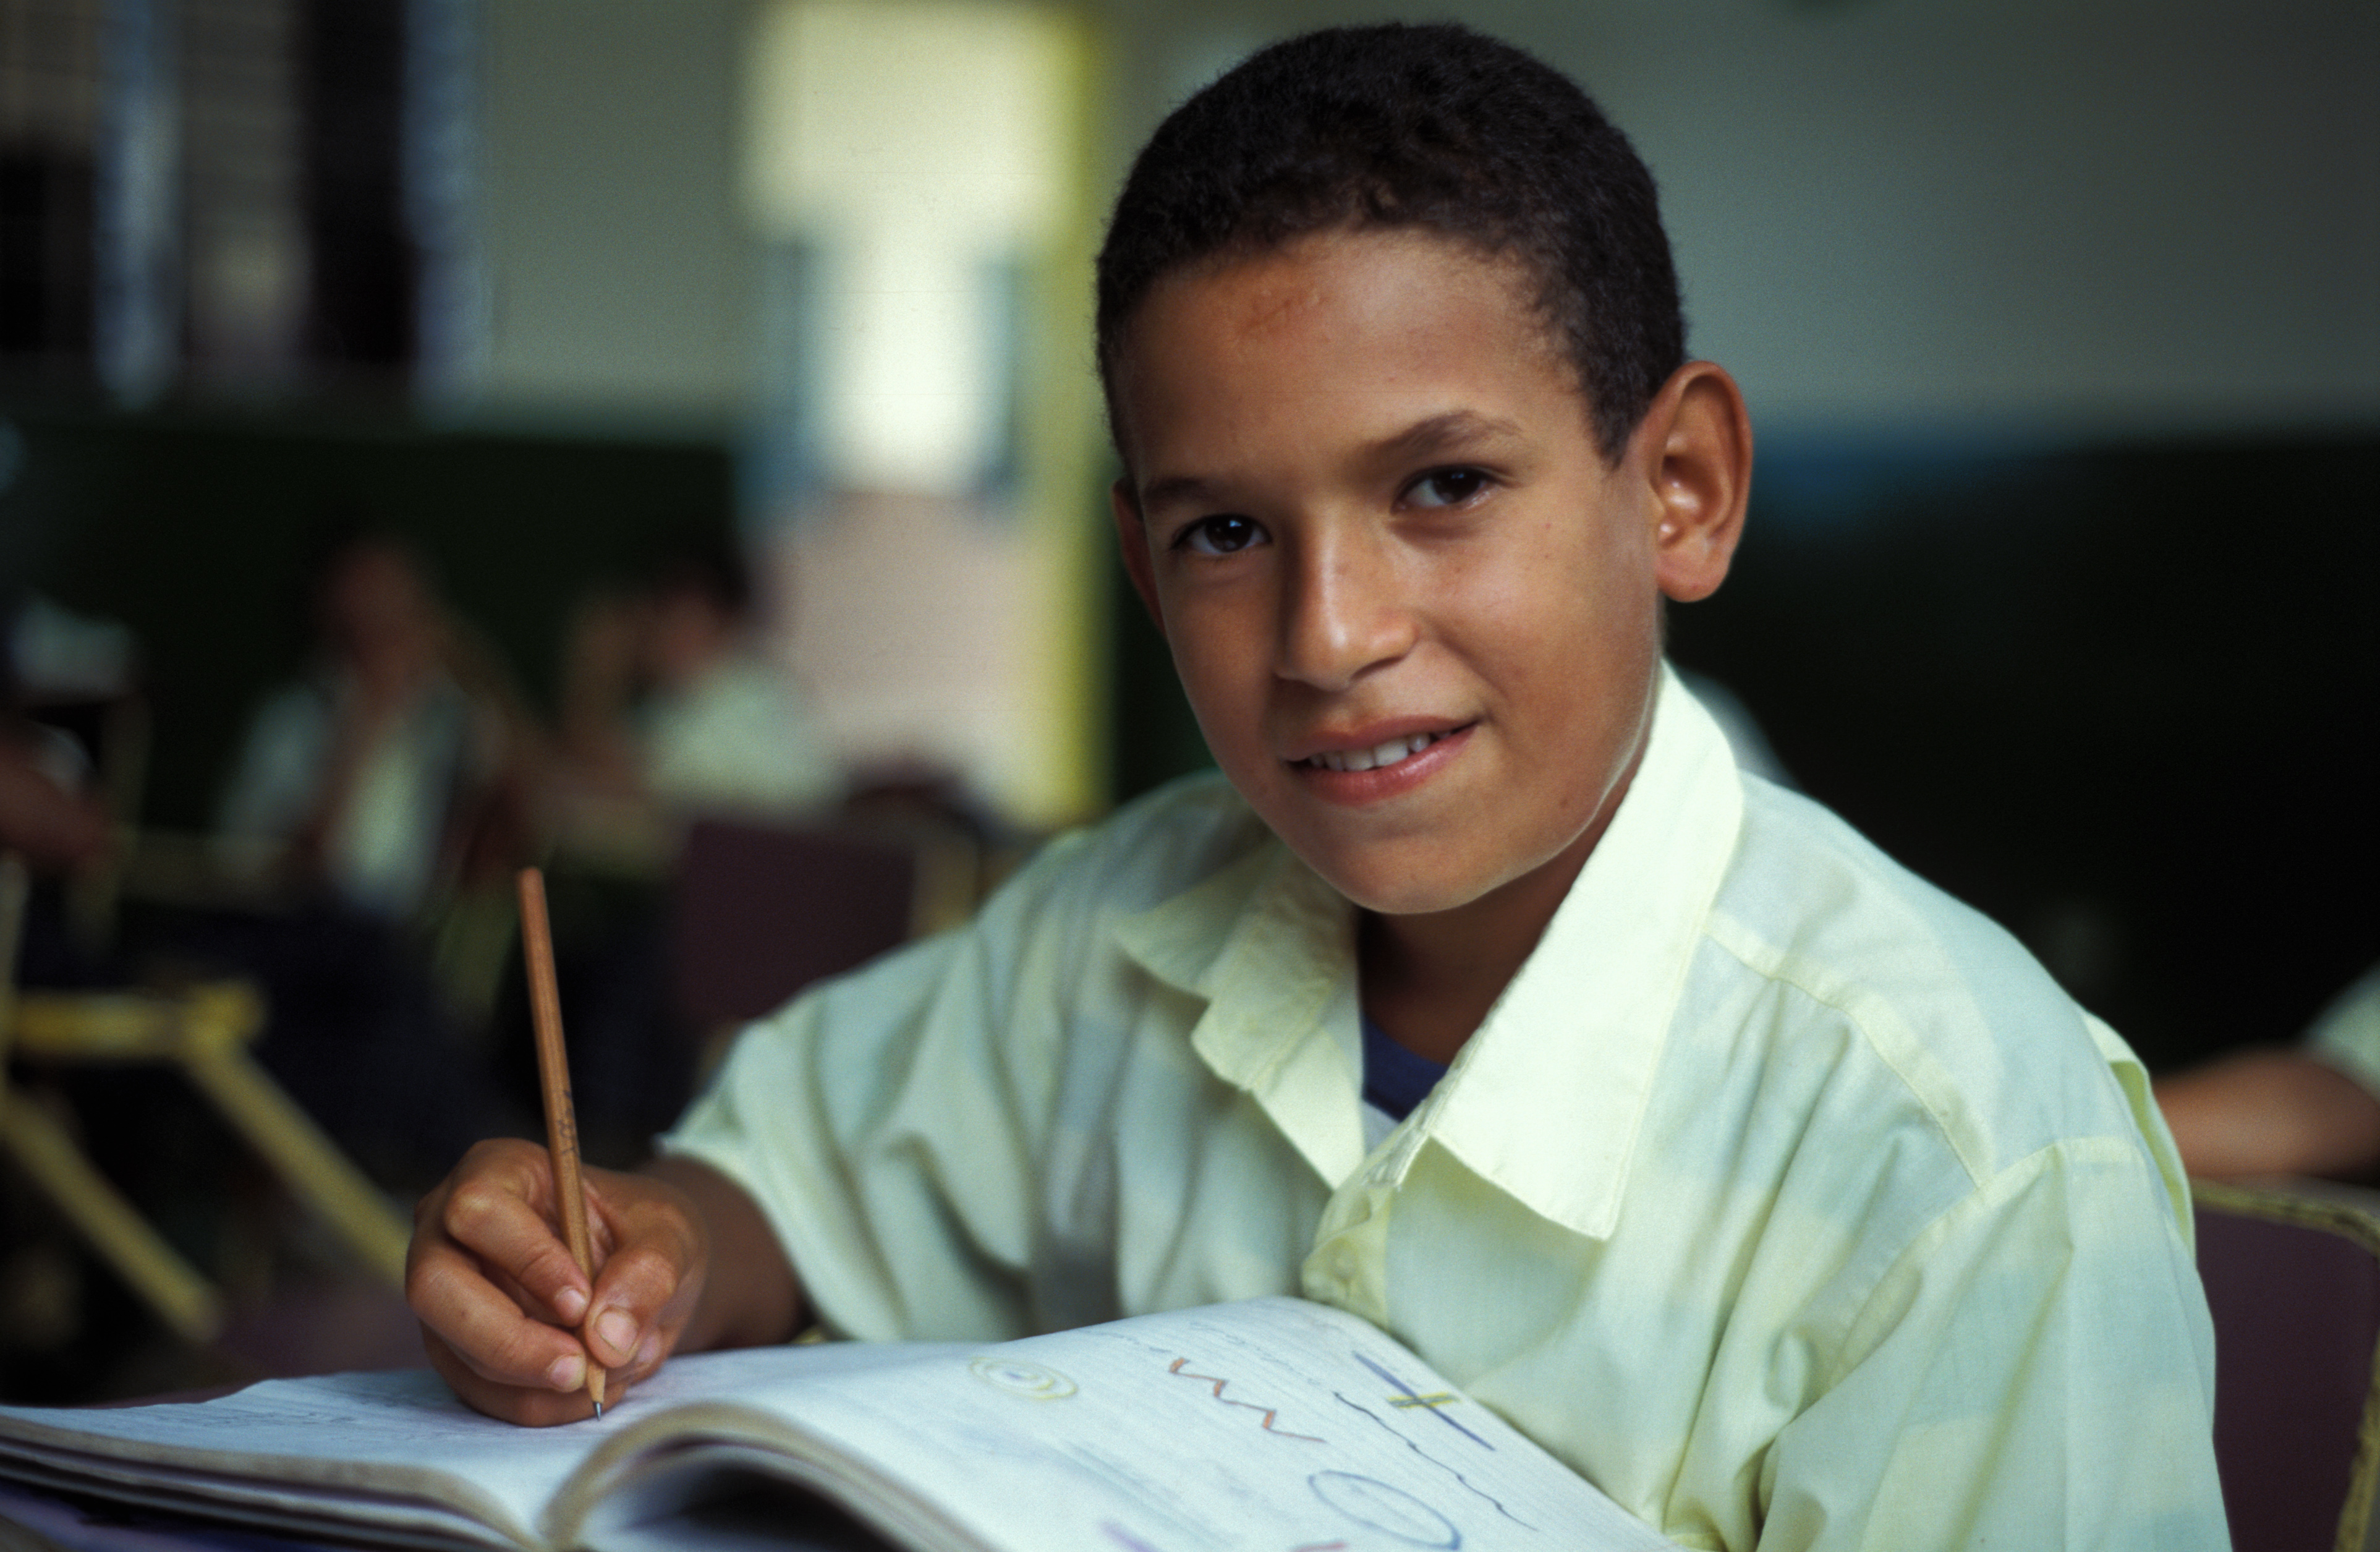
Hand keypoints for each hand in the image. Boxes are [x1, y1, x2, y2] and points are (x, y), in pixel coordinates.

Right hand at [408, 1139, 707, 1424]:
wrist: (644, 1274)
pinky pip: (480, 1394)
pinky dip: (540, 1404)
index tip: (582, 1303)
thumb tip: (606, 1339)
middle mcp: (450, 1230)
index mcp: (497, 1172)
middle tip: (580, 1369)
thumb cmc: (646, 1233)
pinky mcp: (456, 1350)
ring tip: (611, 1372)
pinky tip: (591, 1388)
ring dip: (537, 1383)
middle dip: (509, 1341)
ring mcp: (445, 1295)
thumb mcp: (671, 1235)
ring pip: (457, 1352)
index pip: (478, 1210)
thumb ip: (649, 1273)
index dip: (526, 1260)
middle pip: (435, 1288)